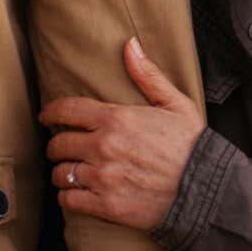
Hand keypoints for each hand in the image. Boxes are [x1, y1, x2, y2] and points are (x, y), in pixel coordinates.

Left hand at [39, 37, 204, 230]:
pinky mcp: (106, 205)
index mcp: (116, 119)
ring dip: (62, 173)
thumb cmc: (192, 146)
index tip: (46, 117)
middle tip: (63, 149)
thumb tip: (130, 45)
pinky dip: (68, 197)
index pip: (67, 110)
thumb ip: (148, 76)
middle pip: (59, 144)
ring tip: (70, 173)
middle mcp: (103, 146)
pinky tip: (75, 194)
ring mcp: (103, 177)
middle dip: (57, 146)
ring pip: (61, 174)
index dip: (51, 113)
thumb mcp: (175, 104)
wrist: (205, 189)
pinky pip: (69, 200)